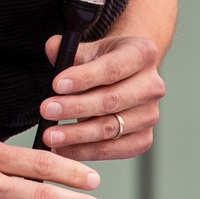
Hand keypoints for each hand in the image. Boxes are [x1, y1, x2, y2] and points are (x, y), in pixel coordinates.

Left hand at [37, 34, 163, 159]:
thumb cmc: (106, 60)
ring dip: (77, 135)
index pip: (112, 68)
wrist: (127, 75)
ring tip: (51, 135)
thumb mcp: (91, 49)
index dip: (84, 78)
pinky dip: (85, 151)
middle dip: (75, 108)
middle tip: (47, 111)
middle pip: (111, 101)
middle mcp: (152, 86)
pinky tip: (63, 149)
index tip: (56, 85)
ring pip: (111, 128)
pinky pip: (113, 150)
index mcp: (142, 55)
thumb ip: (70, 50)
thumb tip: (53, 47)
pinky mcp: (144, 139)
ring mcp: (150, 115)